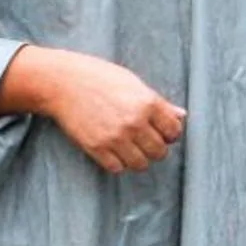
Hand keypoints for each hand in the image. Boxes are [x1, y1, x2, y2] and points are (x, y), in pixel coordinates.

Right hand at [0, 45, 185, 173]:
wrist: (63, 82)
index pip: (173, 131)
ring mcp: (115, 137)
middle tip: (145, 140)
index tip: (162, 131)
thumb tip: (181, 115)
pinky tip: (114, 150)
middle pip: (159, 152)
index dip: (170, 133)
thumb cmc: (100, 77)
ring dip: (138, 158)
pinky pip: (117, 168)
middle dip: (156, 147)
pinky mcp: (96, 148)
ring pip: (140, 164)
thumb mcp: (133, 83)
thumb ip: (159, 102)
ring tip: (130, 147)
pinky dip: (118, 162)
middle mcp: (134, 122)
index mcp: (147, 102)